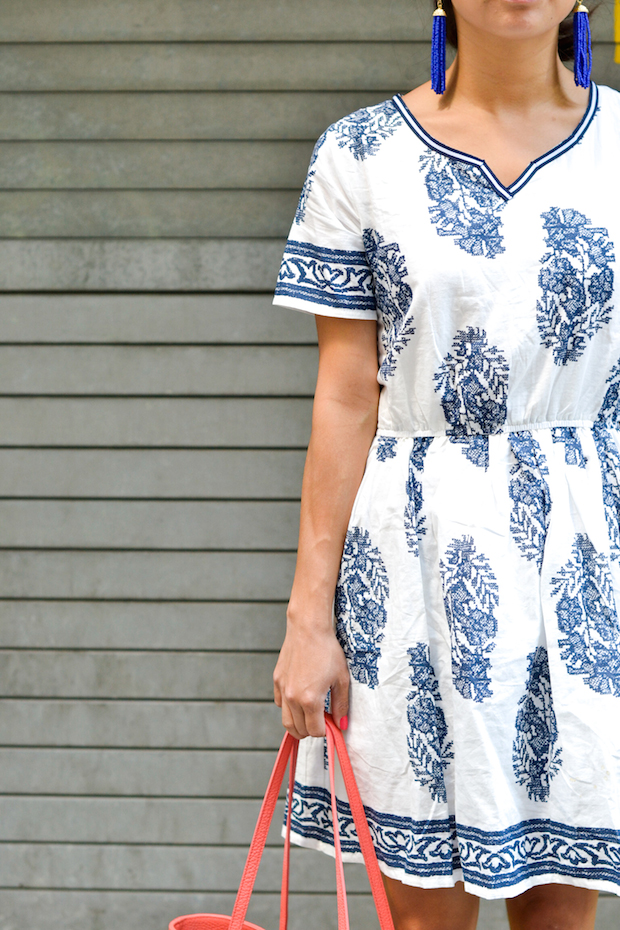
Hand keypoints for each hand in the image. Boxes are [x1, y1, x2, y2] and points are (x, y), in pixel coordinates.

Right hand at [273, 622, 348, 739]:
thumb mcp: (341, 679)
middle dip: (311, 730)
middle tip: (322, 721)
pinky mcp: (277, 680)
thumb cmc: (327, 651)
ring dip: (298, 724)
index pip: (315, 731)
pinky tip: (299, 699)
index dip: (325, 731)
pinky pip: (280, 704)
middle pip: (299, 729)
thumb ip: (341, 705)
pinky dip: (288, 708)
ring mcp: (283, 689)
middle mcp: (293, 698)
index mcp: (310, 700)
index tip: (331, 724)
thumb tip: (341, 724)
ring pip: (286, 721)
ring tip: (310, 716)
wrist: (308, 629)